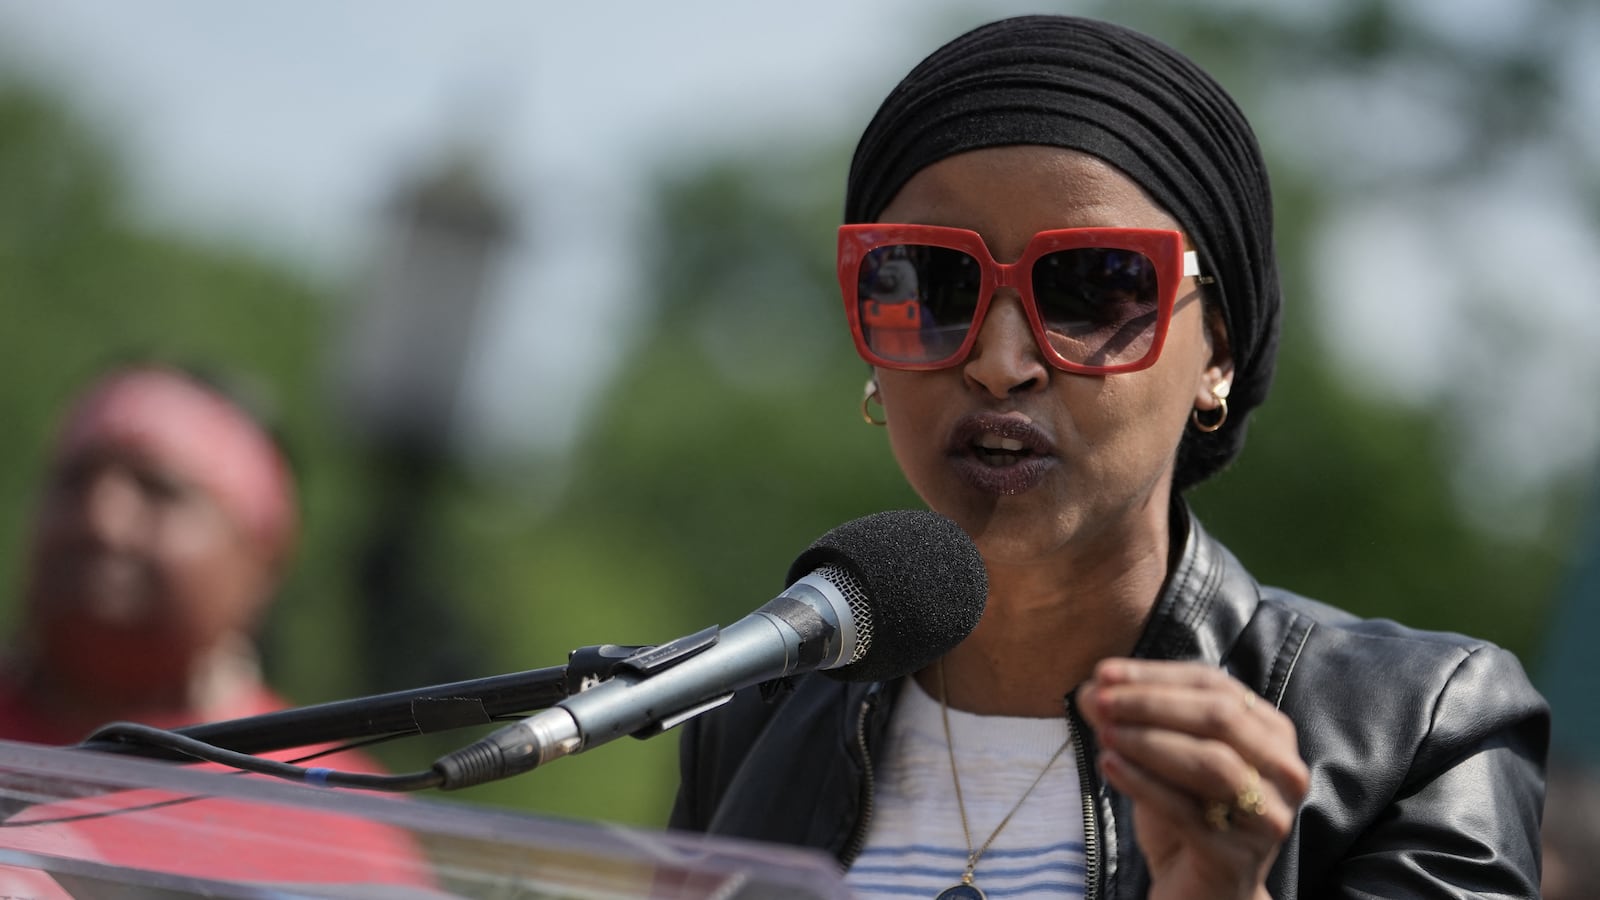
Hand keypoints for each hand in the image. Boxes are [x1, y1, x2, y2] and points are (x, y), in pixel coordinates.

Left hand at [1077, 658, 1308, 899]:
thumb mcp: (1160, 758)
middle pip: (1218, 718)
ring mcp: (1267, 817)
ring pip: (1210, 762)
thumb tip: (1092, 688)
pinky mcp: (1238, 856)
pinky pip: (1187, 811)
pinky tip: (1108, 766)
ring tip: (1104, 733)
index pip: (1214, 686)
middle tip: (1099, 700)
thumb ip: (1133, 720)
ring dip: (1149, 741)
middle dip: (1151, 703)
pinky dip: (1143, 783)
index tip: (1103, 672)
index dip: (1156, 676)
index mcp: (1272, 734)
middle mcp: (1284, 772)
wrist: (1199, 890)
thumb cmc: (1185, 813)